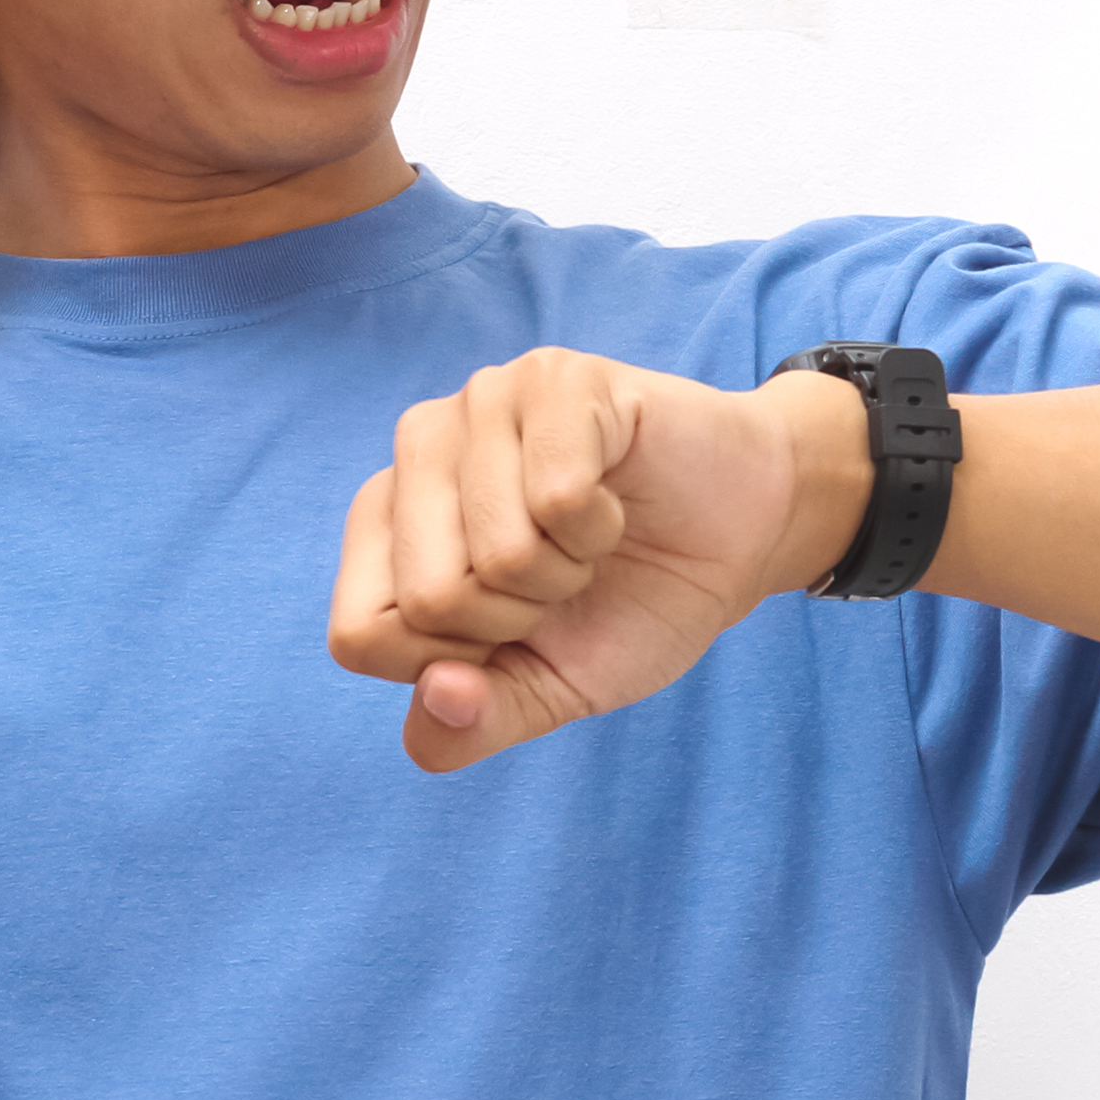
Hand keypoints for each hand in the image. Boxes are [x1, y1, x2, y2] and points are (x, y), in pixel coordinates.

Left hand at [327, 350, 875, 772]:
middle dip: (515, 620)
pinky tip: (611, 498)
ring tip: (586, 537)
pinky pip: (556, 500)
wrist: (741, 535)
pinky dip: (598, 527)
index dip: (449, 666)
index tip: (509, 633)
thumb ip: (473, 722)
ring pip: (494, 554)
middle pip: (424, 601)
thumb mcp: (548, 690)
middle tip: (559, 579)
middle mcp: (415, 451)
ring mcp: (479, 403)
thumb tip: (437, 700)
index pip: (357, 636)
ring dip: (565, 572)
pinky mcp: (550, 377)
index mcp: (385, 527)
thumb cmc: (631, 601)